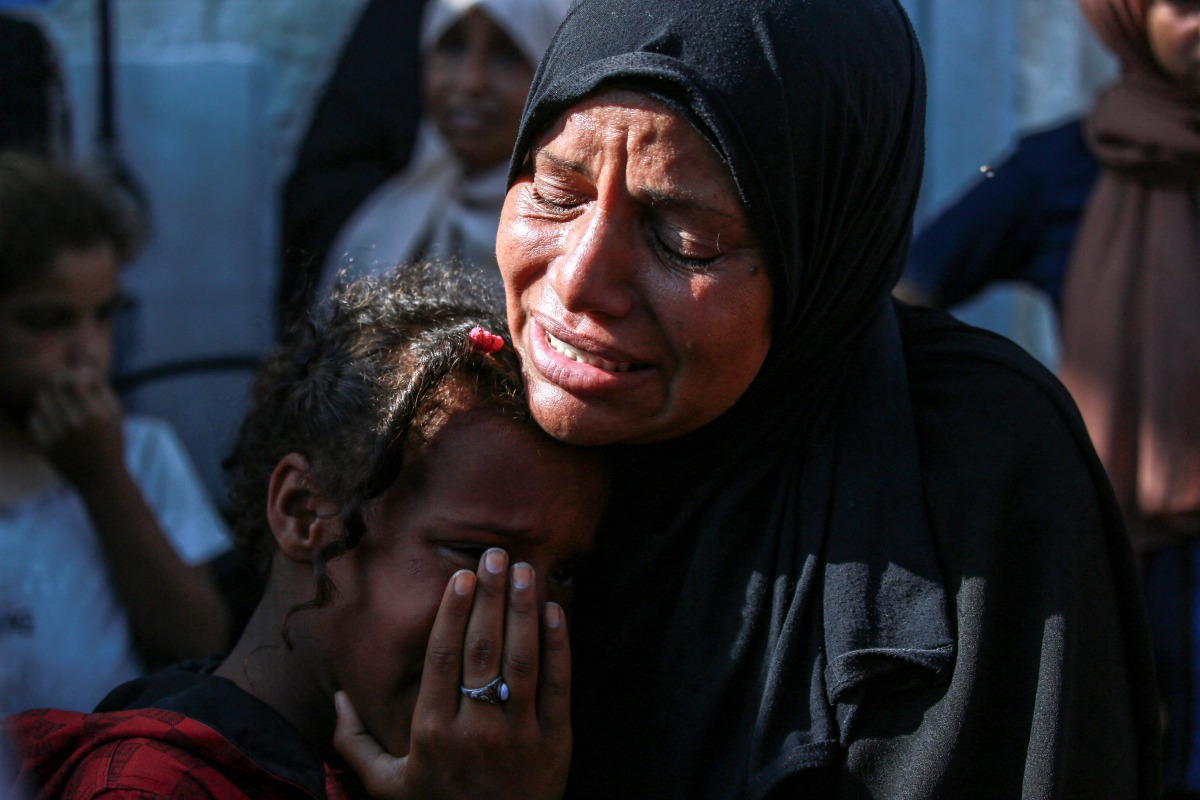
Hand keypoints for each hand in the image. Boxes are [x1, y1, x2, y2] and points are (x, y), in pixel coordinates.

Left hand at [28, 367, 125, 489]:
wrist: (101, 478)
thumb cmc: (111, 441)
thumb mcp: (116, 413)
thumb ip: (102, 387)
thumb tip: (81, 368)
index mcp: (95, 414)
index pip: (71, 380)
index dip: (69, 374)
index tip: (74, 377)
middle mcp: (75, 424)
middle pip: (53, 388)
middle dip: (56, 382)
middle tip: (61, 384)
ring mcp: (58, 436)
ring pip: (41, 401)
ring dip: (48, 397)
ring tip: (57, 402)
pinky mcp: (45, 446)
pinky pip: (34, 419)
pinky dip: (41, 415)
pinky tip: (51, 419)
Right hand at [334, 548, 571, 799]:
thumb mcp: (387, 785)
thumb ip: (355, 742)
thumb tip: (336, 697)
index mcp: (433, 733)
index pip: (443, 659)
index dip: (453, 613)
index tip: (461, 576)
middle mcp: (475, 729)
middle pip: (483, 649)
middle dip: (489, 597)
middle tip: (494, 554)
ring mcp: (519, 734)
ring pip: (523, 660)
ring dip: (524, 610)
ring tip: (524, 570)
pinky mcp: (555, 742)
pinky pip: (558, 685)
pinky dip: (559, 645)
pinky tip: (556, 611)